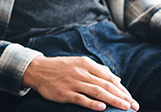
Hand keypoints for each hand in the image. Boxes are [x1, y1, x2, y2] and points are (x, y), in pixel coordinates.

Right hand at [22, 56, 137, 110]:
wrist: (36, 69)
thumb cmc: (59, 67)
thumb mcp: (78, 63)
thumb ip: (97, 69)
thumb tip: (115, 77)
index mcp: (85, 64)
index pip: (108, 77)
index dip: (122, 89)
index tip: (131, 98)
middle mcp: (80, 72)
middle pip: (106, 85)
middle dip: (122, 96)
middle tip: (133, 106)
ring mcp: (72, 82)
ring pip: (97, 91)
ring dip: (113, 100)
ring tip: (125, 107)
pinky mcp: (64, 92)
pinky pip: (81, 98)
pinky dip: (92, 103)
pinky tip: (102, 108)